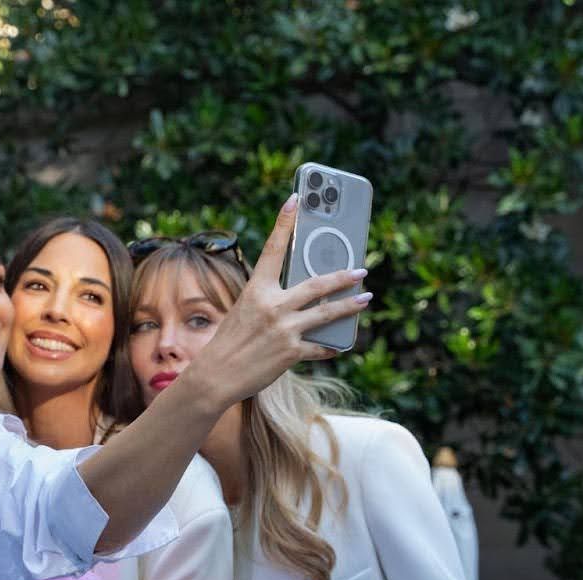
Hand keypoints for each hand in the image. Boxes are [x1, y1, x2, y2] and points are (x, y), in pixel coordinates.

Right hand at [183, 195, 371, 407]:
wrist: (216, 376)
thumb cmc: (229, 343)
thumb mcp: (245, 312)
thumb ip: (271, 302)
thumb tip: (302, 300)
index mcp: (256, 290)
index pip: (272, 249)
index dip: (284, 222)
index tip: (295, 199)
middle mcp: (272, 306)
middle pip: (317, 284)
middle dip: (343, 276)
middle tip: (360, 270)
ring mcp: (284, 329)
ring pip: (327, 312)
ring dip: (351, 305)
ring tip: (366, 298)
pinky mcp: (291, 352)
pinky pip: (320, 346)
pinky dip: (330, 346)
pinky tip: (339, 346)